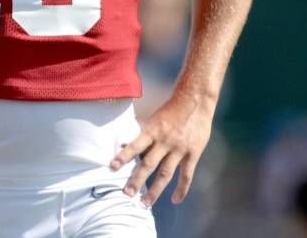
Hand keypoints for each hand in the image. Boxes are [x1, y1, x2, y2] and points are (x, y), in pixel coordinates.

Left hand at [109, 92, 215, 206]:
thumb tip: (121, 141)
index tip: (112, 167)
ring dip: (155, 191)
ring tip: (144, 204)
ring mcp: (179, 149)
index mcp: (152, 131)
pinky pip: (187, 175)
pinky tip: (175, 200)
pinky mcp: (193, 154)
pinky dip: (181, 189)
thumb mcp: (153, 118)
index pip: (134, 145)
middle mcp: (164, 142)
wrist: (195, 102)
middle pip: (148, 164)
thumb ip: (139, 132)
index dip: (123, 156)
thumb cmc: (170, 110)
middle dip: (136, 180)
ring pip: (165, 174)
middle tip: (126, 194)